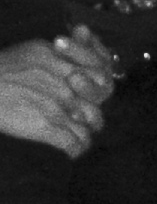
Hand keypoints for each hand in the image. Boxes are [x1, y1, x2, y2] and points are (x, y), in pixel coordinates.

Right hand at [0, 33, 113, 156]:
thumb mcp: (33, 51)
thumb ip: (57, 57)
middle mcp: (67, 84)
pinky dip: (75, 150)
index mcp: (64, 63)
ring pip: (87, 127)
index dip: (98, 91)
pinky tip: (72, 152)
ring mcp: (59, 106)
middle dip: (92, 117)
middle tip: (86, 123)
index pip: (100, 78)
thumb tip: (72, 67)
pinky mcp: (47, 127)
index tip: (91, 98)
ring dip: (85, 136)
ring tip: (79, 140)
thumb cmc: (0, 69)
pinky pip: (74, 144)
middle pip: (95, 104)